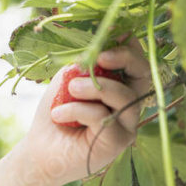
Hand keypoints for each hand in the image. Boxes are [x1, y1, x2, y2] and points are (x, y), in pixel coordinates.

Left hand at [18, 36, 152, 185]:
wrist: (41, 149)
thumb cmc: (56, 112)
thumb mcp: (68, 79)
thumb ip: (85, 63)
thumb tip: (98, 44)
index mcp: (121, 87)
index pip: (137, 62)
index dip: (129, 46)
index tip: (112, 35)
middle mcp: (129, 105)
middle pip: (144, 76)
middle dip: (125, 59)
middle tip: (99, 57)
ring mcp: (126, 125)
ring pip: (124, 96)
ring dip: (94, 87)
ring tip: (70, 89)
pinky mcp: (117, 143)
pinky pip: (103, 117)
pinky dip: (77, 110)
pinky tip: (58, 115)